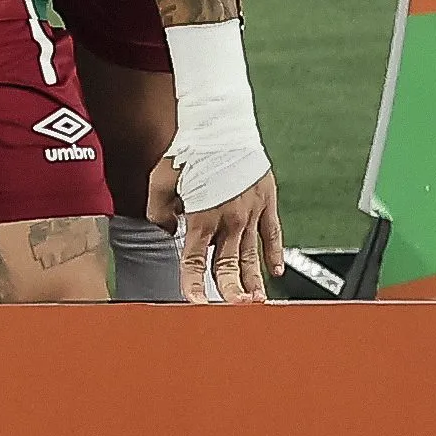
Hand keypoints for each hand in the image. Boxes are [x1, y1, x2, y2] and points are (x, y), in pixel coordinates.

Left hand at [149, 153, 283, 303]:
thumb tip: (168, 229)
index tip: (194, 302)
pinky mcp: (266, 202)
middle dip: (229, 291)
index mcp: (202, 217)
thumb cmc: (188, 150)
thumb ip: (159, 211)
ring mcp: (251, 213)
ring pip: (251, 256)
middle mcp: (229, 220)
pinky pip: (273, 235)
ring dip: (253, 281)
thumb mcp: (159, 180)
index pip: (194, 260)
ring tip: (255, 302)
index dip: (193, 283)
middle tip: (233, 309)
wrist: (220, 126)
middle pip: (227, 264)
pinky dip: (275, 255)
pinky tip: (275, 272)